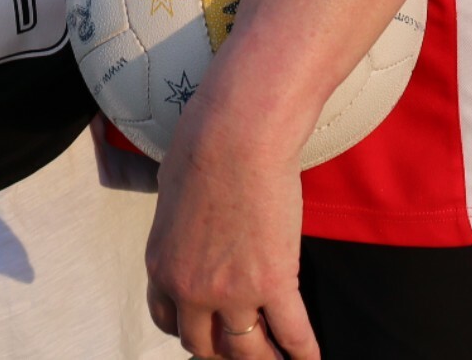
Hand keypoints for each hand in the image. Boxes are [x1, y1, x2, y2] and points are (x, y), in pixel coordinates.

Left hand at [145, 100, 317, 359]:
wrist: (237, 134)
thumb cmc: (203, 146)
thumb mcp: (171, 191)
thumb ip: (179, 225)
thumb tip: (190, 221)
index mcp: (161, 266)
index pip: (168, 322)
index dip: (190, 331)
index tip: (206, 330)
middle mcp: (190, 289)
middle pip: (203, 346)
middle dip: (222, 350)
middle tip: (242, 346)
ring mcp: (231, 292)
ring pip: (245, 349)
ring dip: (261, 357)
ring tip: (275, 357)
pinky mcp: (273, 283)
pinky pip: (293, 333)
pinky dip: (303, 353)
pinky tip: (310, 359)